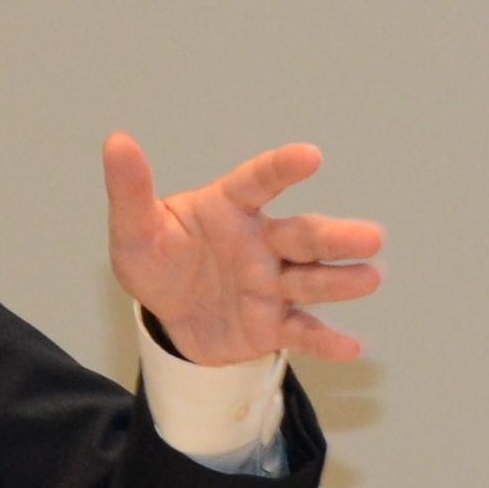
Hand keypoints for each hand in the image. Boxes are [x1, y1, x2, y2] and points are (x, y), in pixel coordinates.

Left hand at [101, 136, 382, 365]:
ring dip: (340, 280)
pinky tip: (352, 346)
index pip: (259, 182)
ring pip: (310, 279)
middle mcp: (261, 242)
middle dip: (336, 237)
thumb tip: (117, 141)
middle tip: (372, 236)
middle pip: (302, 235)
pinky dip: (325, 340)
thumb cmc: (158, 261)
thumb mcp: (134, 230)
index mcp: (231, 208)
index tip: (311, 156)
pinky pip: (301, 331)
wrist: (169, 320)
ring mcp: (272, 284)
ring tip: (370, 277)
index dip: (283, 169)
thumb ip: (131, 190)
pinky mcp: (273, 324)